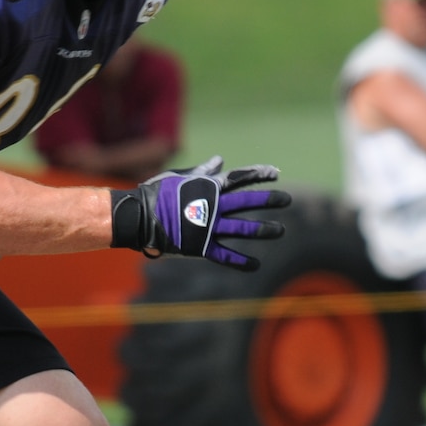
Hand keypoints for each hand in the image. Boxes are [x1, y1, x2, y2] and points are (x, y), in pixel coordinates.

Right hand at [113, 156, 289, 270]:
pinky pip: (225, 255)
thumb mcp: (180, 176)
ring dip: (263, 230)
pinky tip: (256, 265)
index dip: (259, 174)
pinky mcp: (201, 246)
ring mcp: (208, 227)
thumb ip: (203, 170)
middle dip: (269, 199)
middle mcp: (213, 206)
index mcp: (209, 187)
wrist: (138, 216)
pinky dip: (241, 262)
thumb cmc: (157, 192)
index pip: (240, 178)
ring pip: (242, 228)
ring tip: (280, 230)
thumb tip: (220, 160)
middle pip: (247, 201)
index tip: (275, 173)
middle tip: (286, 199)